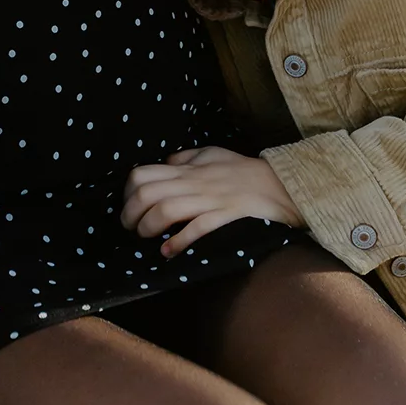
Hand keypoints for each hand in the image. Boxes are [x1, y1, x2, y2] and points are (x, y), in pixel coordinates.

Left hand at [121, 146, 303, 257]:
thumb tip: (164, 162)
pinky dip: (178, 241)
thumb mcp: (210, 153)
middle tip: (131, 228)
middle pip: (147, 194)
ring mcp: (209, 199)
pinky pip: (198, 227)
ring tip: (146, 238)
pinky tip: (168, 251)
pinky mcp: (225, 215)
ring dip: (149, 227)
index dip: (127, 193)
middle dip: (131, 214)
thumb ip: (185, 157)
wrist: (279, 183)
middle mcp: (194, 182)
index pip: (142, 174)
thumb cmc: (243, 169)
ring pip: (166, 210)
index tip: (128, 207)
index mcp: (187, 168)